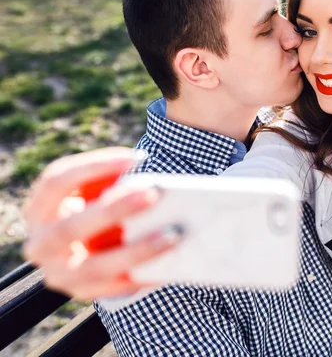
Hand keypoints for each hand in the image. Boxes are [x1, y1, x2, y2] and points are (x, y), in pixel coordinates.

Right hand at [22, 148, 178, 299]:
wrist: (77, 254)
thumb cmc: (93, 211)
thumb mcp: (91, 194)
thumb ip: (110, 184)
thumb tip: (148, 177)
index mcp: (39, 209)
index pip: (55, 182)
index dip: (93, 167)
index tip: (134, 158)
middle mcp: (41, 243)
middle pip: (71, 227)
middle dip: (115, 209)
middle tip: (153, 194)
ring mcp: (59, 273)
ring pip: (95, 266)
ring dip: (137, 250)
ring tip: (173, 235)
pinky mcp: (83, 292)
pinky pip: (115, 288)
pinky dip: (144, 275)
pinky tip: (170, 264)